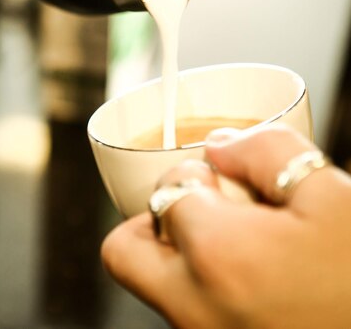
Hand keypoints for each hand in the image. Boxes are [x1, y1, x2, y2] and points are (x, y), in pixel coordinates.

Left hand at [102, 125, 350, 328]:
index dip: (194, 172)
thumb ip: (268, 151)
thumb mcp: (331, 197)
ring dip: (180, 252)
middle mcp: (195, 310)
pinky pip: (186, 309)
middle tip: (204, 208)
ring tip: (239, 243)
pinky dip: (203, 284)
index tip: (223, 175)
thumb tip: (221, 145)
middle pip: (125, 253)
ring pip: (155, 284)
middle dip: (156, 218)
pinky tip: (256, 276)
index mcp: (218, 258)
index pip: (167, 192)